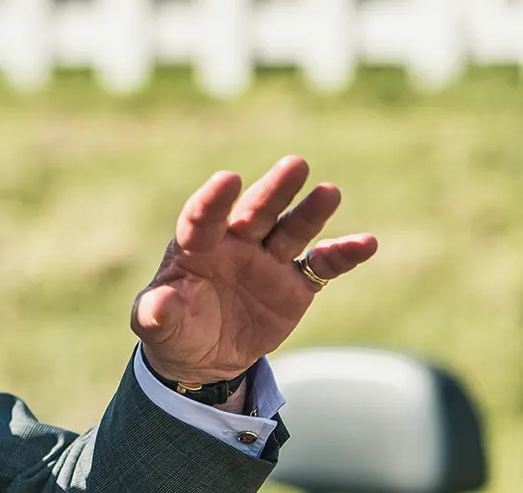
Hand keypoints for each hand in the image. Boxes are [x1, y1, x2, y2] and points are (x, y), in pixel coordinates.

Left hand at [131, 156, 377, 383]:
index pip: (203, 218)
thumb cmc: (173, 329)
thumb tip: (159, 307)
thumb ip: (156, 314)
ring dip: (310, 213)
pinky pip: (321, 266)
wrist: (203, 357)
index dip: (214, 201)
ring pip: (291, 230)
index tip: (227, 179)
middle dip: (273, 190)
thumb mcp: (156, 326)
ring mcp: (267, 261)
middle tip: (295, 165)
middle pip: (255, 212)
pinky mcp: (295, 285)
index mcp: (196, 247)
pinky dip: (343, 254)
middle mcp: (235, 244)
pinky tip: (366, 243)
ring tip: (329, 192)